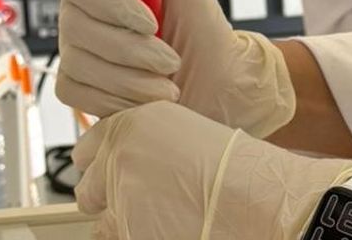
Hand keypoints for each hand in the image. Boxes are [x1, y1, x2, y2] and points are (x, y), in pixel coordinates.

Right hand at [55, 0, 296, 136]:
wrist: (218, 77)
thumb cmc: (199, 18)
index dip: (107, 1)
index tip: (150, 18)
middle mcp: (80, 13)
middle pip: (74, 26)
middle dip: (129, 47)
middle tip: (169, 56)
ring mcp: (76, 50)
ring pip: (79, 63)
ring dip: (132, 75)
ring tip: (167, 77)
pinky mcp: (79, 88)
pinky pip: (77, 92)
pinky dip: (119, 98)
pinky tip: (148, 96)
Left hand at [73, 101, 351, 238]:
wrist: (265, 200)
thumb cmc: (240, 171)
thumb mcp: (188, 136)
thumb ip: (145, 146)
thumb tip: (118, 169)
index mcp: (134, 122)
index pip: (87, 149)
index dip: (105, 166)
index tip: (121, 174)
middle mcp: (119, 154)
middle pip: (87, 187)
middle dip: (108, 198)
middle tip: (146, 202)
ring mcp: (120, 196)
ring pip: (101, 222)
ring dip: (124, 224)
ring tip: (166, 219)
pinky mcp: (126, 231)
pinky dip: (137, 238)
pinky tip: (171, 231)